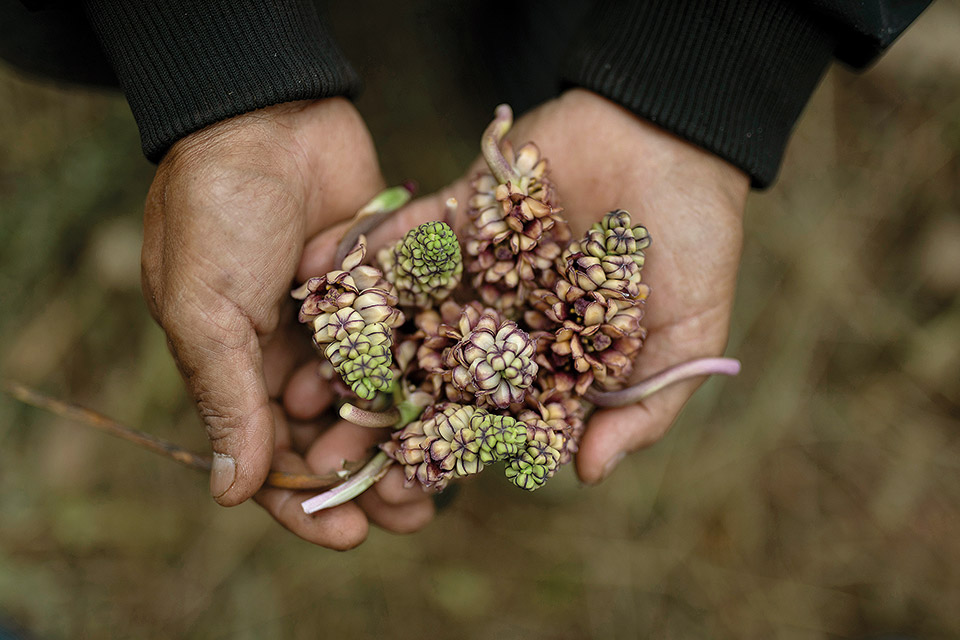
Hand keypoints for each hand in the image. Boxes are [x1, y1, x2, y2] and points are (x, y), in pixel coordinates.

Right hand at [142, 99, 434, 548]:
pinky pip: (410, 344)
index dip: (305, 502)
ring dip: (407, 440)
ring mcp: (343, 322)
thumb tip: (228, 493)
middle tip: (408, 515)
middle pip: (333, 436)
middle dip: (368, 479)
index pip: (269, 455)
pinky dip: (430, 378)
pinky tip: (467, 411)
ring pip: (379, 399)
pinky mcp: (386, 287)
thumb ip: (225, 396)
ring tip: (444, 481)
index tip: (346, 535)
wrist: (267, 115)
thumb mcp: (205, 308)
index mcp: (238, 367)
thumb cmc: (216, 211)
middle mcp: (292, 353)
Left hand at [318, 89, 747, 485]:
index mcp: (548, 359)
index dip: (445, 455)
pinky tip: (315, 285)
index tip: (397, 489)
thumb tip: (587, 475)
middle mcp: (503, 319)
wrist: (677, 139)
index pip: (490, 419)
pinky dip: (362, 256)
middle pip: (433, 379)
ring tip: (302, 386)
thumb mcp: (686, 342)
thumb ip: (641, 410)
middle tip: (326, 456)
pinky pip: (403, 238)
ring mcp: (475, 266)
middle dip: (383, 419)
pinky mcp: (458, 212)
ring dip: (356, 350)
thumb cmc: (695, 245)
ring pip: (406, 315)